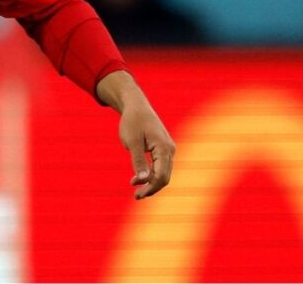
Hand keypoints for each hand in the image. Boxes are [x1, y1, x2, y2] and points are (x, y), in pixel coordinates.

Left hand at [97, 71, 175, 199]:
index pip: (162, 176)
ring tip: (136, 189)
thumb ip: (138, 161)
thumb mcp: (132, 142)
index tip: (136, 194)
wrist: (136, 106)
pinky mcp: (163, 149)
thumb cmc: (132, 121)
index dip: (150, 188)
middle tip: (136, 197)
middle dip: (151, 188)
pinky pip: (161, 166)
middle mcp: (170, 150)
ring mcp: (168, 149)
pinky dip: (152, 174)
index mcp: (164, 148)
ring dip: (151, 182)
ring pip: (163, 172)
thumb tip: (143, 180)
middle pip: (165, 177)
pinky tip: (140, 178)